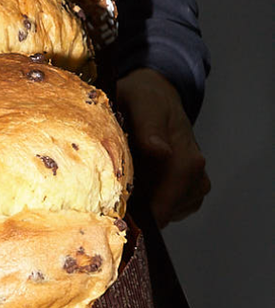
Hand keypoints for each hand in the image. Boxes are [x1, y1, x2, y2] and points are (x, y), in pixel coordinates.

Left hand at [114, 67, 209, 226]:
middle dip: (136, 206)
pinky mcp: (188, 191)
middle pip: (161, 212)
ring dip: (141, 200)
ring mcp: (194, 186)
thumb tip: (160, 151)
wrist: (158, 94)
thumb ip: (150, 128)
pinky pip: (164, 207)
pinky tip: (137, 176)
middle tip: (111, 187)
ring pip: (162, 212)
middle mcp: (196, 178)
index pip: (165, 205)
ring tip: (125, 172)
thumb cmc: (146, 97)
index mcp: (187, 160)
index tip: (114, 209)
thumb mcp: (142, 103)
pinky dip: (148, 197)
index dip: (137, 212)